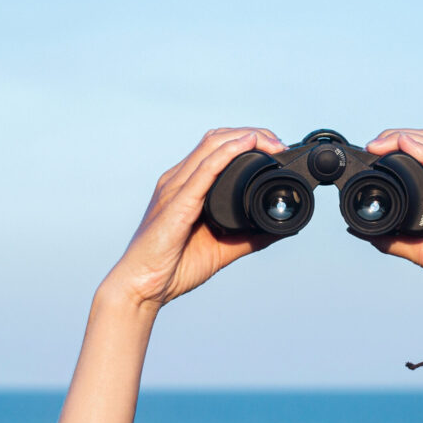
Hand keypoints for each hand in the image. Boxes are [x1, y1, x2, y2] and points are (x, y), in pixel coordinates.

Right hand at [103, 127, 286, 310]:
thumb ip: (249, 237)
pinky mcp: (176, 203)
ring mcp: (175, 189)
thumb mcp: (221, 249)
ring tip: (272, 142)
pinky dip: (228, 153)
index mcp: (184, 187)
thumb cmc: (172, 268)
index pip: (215, 148)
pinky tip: (247, 144)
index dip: (246, 141)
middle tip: (279, 144)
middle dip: (252, 134)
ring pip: (211, 146)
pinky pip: (204, 170)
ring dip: (245, 137)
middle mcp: (177, 181)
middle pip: (216, 139)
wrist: (142, 287)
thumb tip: (279, 229)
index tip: (274, 150)